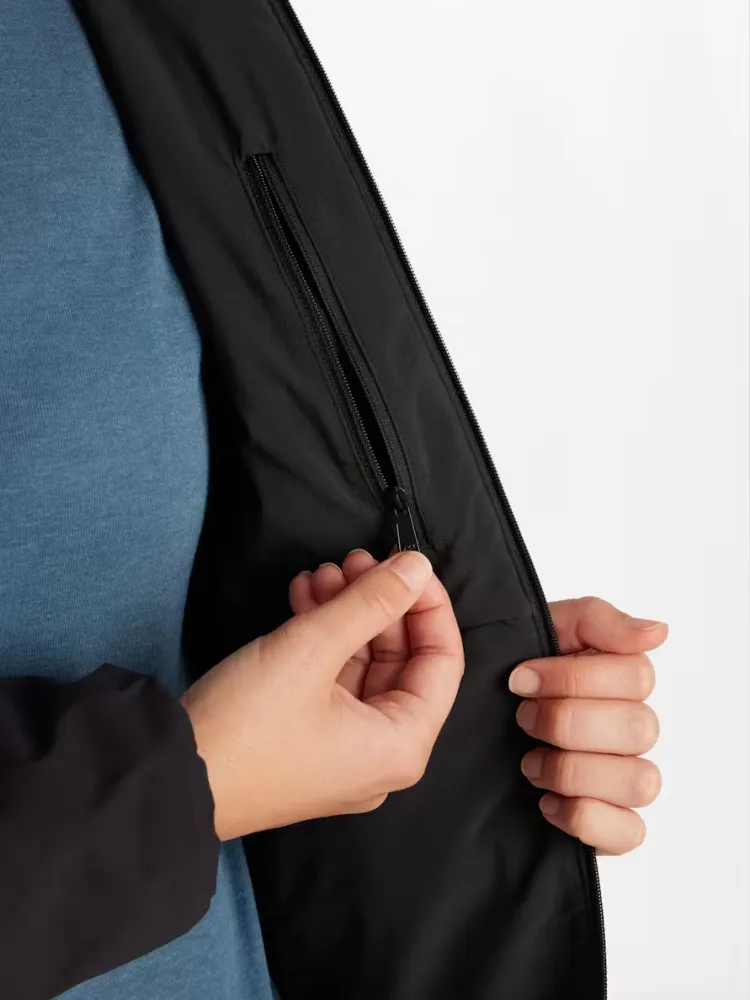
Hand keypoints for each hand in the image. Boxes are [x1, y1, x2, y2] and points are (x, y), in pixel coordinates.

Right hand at [180, 550, 463, 839]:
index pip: (443, 661)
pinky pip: (332, 683)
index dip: (428, 603)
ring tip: (320, 573)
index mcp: (401, 745)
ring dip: (345, 615)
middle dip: (377, 603)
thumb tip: (418, 566)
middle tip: (353, 560)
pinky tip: (301, 599)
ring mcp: (343, 753)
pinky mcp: (308, 743)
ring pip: (362, 666)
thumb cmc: (245, 725)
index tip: (406, 562)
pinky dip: (321, 640)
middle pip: (402, 661)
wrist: (167, 779)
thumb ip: (372, 602)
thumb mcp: (312, 648)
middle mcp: (380, 755)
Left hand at [509, 597, 665, 854]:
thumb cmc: (515, 676)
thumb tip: (657, 631)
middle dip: (566, 722)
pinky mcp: (615, 825)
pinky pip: (630, 831)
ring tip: (530, 763)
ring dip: (573, 770)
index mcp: (622, 679)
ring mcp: (628, 779)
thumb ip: (598, 620)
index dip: (572, 678)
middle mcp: (632, 729)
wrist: (472, 720)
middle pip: (639, 728)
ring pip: (639, 780)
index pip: (636, 677)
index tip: (520, 680)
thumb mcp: (544, 629)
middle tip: (523, 719)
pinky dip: (585, 817)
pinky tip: (547, 802)